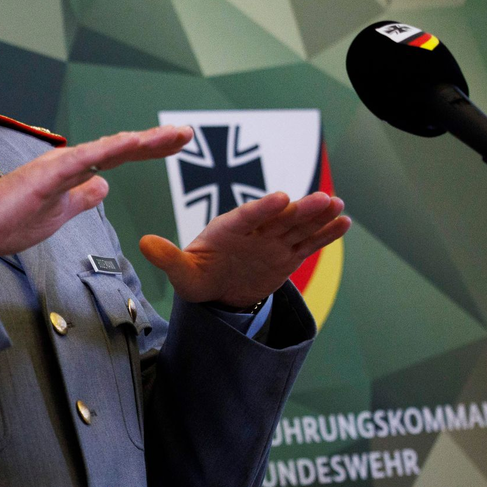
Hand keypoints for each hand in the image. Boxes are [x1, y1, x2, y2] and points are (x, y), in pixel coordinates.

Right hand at [0, 125, 193, 255]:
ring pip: (108, 148)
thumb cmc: (7, 223)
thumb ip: (81, 198)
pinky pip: (85, 159)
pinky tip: (133, 143)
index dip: (146, 150)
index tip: (174, 143)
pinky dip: (111, 149)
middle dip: (155, 141)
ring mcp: (57, 166)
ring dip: (141, 141)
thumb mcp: (58, 214)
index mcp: (69, 173)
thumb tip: (104, 187)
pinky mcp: (47, 175)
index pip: (116, 158)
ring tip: (171, 136)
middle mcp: (66, 163)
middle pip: (119, 148)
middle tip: (186, 133)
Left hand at [138, 192, 350, 308]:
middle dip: (300, 209)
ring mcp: (272, 241)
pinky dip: (325, 235)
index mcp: (227, 229)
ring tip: (339, 205)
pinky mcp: (286, 255)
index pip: (247, 217)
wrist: (216, 287)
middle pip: (279, 219)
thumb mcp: (182, 273)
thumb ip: (168, 258)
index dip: (263, 208)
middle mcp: (253, 231)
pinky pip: (307, 244)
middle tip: (323, 198)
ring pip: (297, 227)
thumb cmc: (197, 275)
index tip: (281, 198)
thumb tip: (144, 243)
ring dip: (318, 217)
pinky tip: (343, 222)